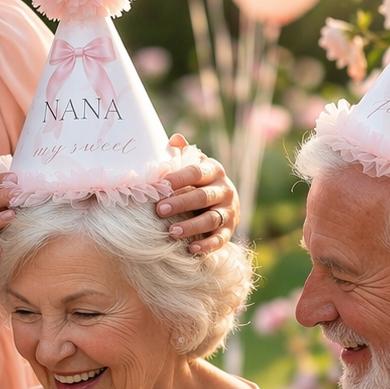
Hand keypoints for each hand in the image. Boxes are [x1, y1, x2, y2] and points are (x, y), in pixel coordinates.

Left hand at [157, 137, 237, 255]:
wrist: (225, 203)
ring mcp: (229, 211)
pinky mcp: (229, 230)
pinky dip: (207, 245)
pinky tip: (192, 249)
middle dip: (181, 203)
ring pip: (211, 219)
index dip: (179, 178)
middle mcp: (225, 190)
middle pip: (203, 197)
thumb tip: (174, 139)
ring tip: (171, 232)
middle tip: (159, 210)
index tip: (160, 184)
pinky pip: (220, 239)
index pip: (196, 172)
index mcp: (213, 171)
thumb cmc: (199, 182)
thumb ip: (183, 154)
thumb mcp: (194, 165)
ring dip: (191, 226)